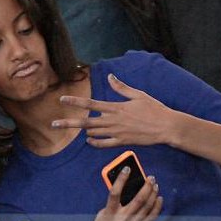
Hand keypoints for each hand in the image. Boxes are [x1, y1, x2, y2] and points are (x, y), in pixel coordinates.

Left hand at [52, 74, 175, 147]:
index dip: (75, 102)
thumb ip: (121, 87)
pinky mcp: (122, 142)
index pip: (91, 104)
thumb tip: (110, 76)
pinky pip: (104, 144)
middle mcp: (113, 121)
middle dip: (68, 123)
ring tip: (74, 129)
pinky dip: (95, 143)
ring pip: (93, 133)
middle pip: (86, 122)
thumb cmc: (154, 108)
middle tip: (53, 124)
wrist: (166, 127)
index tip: (62, 100)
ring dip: (83, 131)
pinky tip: (89, 141)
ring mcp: (117, 133)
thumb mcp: (138, 95)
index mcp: (116, 107)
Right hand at [79, 167, 161, 220]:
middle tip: (150, 177)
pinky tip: (159, 199)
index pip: (115, 192)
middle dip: (146, 186)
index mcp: (109, 214)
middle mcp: (122, 220)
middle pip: (138, 199)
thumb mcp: (101, 216)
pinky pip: (150, 218)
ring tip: (155, 185)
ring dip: (152, 194)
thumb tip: (123, 192)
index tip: (127, 168)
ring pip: (146, 207)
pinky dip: (156, 207)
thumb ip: (111, 205)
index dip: (121, 179)